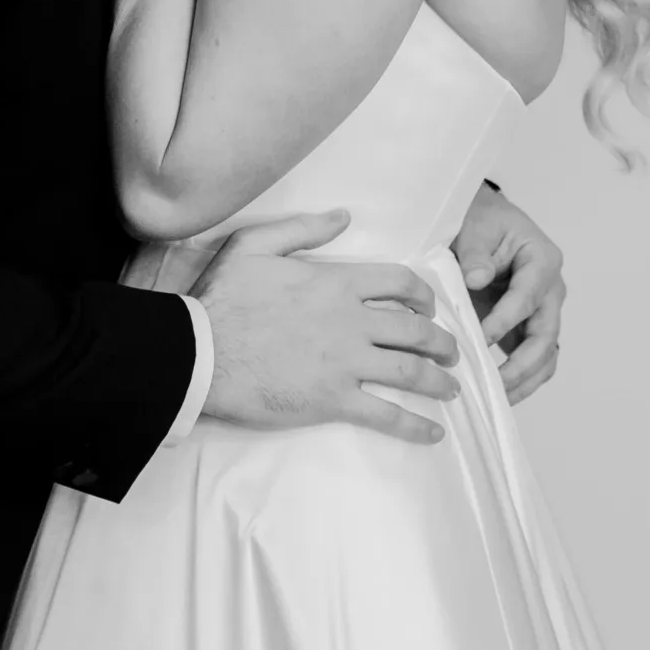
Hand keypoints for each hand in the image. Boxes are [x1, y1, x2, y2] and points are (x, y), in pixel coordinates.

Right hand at [188, 209, 462, 444]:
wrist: (198, 352)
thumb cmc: (222, 298)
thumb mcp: (256, 244)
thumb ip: (303, 228)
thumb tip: (343, 217)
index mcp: (336, 283)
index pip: (399, 283)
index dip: (424, 295)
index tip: (431, 308)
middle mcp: (351, 322)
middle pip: (415, 330)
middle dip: (442, 342)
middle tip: (451, 352)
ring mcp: (345, 364)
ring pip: (410, 372)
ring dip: (439, 381)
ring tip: (452, 388)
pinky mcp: (332, 401)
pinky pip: (385, 415)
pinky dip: (415, 425)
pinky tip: (433, 433)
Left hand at [452, 182, 564, 404]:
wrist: (481, 221)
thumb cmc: (480, 220)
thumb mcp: (475, 227)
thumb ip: (475, 253)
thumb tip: (477, 280)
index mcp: (542, 260)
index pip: (528, 298)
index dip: (504, 321)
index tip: (479, 340)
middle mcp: (551, 289)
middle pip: (546, 335)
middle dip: (521, 364)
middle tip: (495, 384)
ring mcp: (544, 311)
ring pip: (546, 355)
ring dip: (525, 380)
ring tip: (497, 399)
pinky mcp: (530, 327)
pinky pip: (535, 361)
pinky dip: (522, 380)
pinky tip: (498, 395)